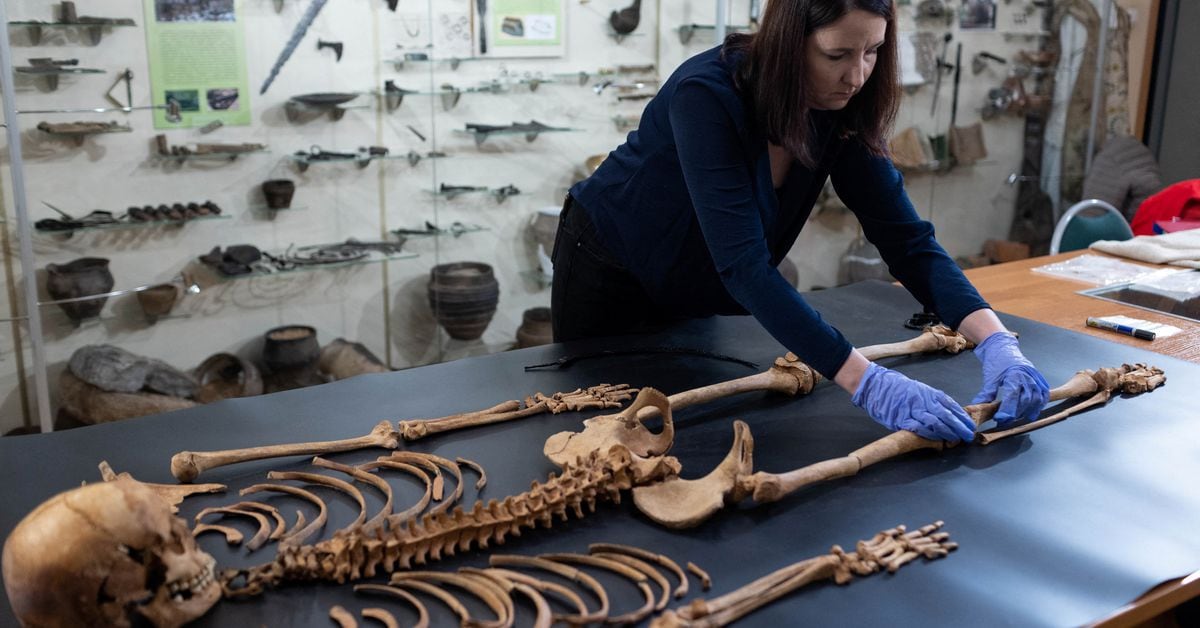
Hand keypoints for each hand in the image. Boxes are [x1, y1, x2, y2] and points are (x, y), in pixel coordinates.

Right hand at [852, 363, 975, 441]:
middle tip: (968, 436)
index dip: (963, 418)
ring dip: (947, 433)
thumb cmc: (899, 389)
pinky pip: (920, 428)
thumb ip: (933, 401)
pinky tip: (937, 440)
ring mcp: (914, 410)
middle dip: (959, 427)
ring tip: (955, 440)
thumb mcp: (920, 390)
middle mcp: (924, 401)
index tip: (971, 426)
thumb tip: (949, 415)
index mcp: (931, 393)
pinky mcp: (902, 419)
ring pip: (936, 423)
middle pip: (947, 416)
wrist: (877, 385)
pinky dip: (930, 435)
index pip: (952, 406)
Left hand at [971, 331, 1049, 424]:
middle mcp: (1026, 376)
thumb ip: (987, 393)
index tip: (1000, 419)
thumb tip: (978, 406)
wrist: (1002, 346)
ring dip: (1030, 410)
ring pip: (1036, 397)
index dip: (1007, 410)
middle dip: (1016, 412)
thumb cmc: (996, 362)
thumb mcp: (990, 377)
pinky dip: (1040, 402)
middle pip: (1025, 400)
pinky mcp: (1038, 376)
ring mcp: (1034, 376)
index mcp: (1013, 375)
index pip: (1012, 397)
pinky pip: (1044, 392)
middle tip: (1007, 420)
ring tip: (1021, 418)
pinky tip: (1034, 410)